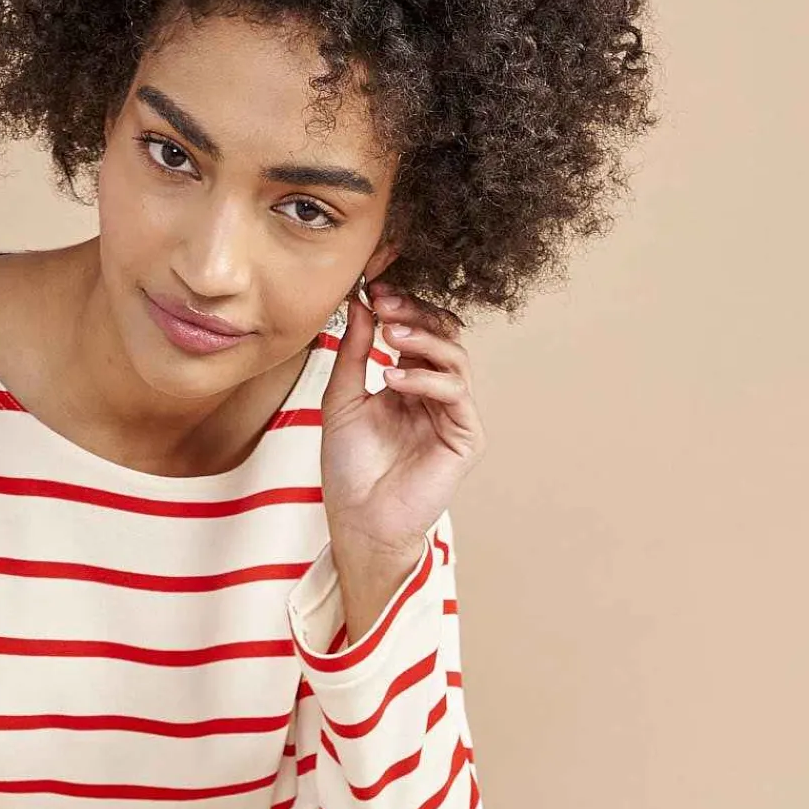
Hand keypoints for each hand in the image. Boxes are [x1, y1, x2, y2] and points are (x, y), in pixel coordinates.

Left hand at [318, 279, 484, 568]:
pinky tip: (392, 378)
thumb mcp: (342, 398)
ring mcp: (454, 414)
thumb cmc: (350, 468)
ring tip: (390, 335)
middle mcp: (436, 393)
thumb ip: (354, 352)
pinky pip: (455, 393)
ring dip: (423, 339)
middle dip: (415, 313)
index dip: (401, 306)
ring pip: (455, 357)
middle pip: (443, 334)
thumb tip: (361, 304)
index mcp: (410, 380)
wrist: (359, 520)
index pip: (417, 329)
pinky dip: (424, 379)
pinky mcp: (465, 437)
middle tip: (385, 302)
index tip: (372, 288)